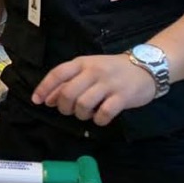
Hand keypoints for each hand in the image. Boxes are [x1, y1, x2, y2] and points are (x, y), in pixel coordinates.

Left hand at [32, 54, 156, 126]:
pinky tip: (101, 117)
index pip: (58, 73)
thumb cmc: (112, 70)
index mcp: (82, 62)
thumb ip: (69, 81)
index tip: (37, 100)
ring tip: (87, 113)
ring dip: (81, 114)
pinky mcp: (123, 96)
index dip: (45, 88)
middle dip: (64, 107)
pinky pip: (104, 113)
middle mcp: (94, 71)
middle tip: (69, 111)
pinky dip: (98, 120)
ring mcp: (109, 84)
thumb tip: (48, 99)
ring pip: (83, 104)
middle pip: (68, 93)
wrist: (146, 67)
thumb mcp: (89, 69)